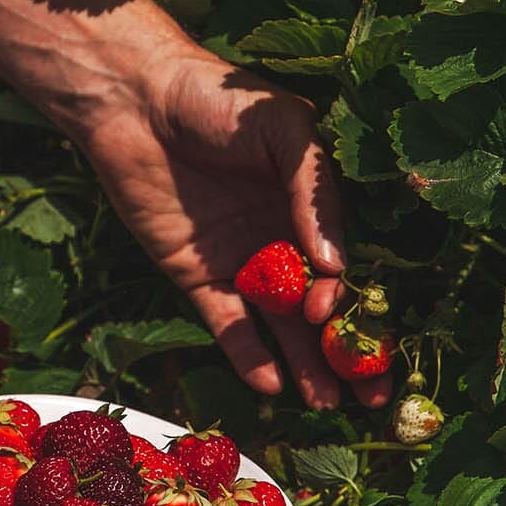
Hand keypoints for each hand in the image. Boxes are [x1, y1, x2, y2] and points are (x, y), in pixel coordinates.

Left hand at [78, 49, 391, 410]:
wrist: (136, 101)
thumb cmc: (217, 99)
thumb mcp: (285, 129)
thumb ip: (316, 190)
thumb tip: (338, 264)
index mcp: (312, 205)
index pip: (346, 264)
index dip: (356, 299)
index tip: (352, 322)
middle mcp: (283, 240)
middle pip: (320, 307)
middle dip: (345, 351)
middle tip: (369, 397)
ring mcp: (241, 263)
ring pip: (279, 327)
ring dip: (303, 366)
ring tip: (325, 405)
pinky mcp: (196, 279)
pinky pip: (228, 326)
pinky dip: (248, 356)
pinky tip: (269, 384)